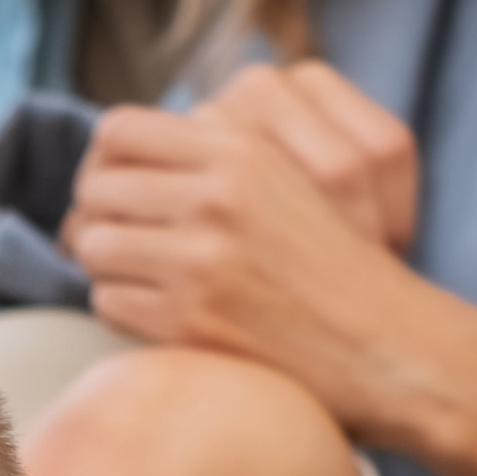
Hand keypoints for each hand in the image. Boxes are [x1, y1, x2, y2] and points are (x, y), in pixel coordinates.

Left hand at [66, 92, 476, 475]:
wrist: (381, 343)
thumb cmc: (330, 267)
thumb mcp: (285, 181)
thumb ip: (214, 159)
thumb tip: (115, 159)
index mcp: (240, 148)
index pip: (119, 132)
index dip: (103, 161)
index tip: (115, 190)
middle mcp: (216, 195)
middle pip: (96, 189)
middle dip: (96, 216)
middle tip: (117, 242)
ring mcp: (199, 258)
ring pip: (95, 245)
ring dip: (107, 265)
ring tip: (139, 279)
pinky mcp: (188, 319)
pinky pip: (109, 302)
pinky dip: (124, 310)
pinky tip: (159, 315)